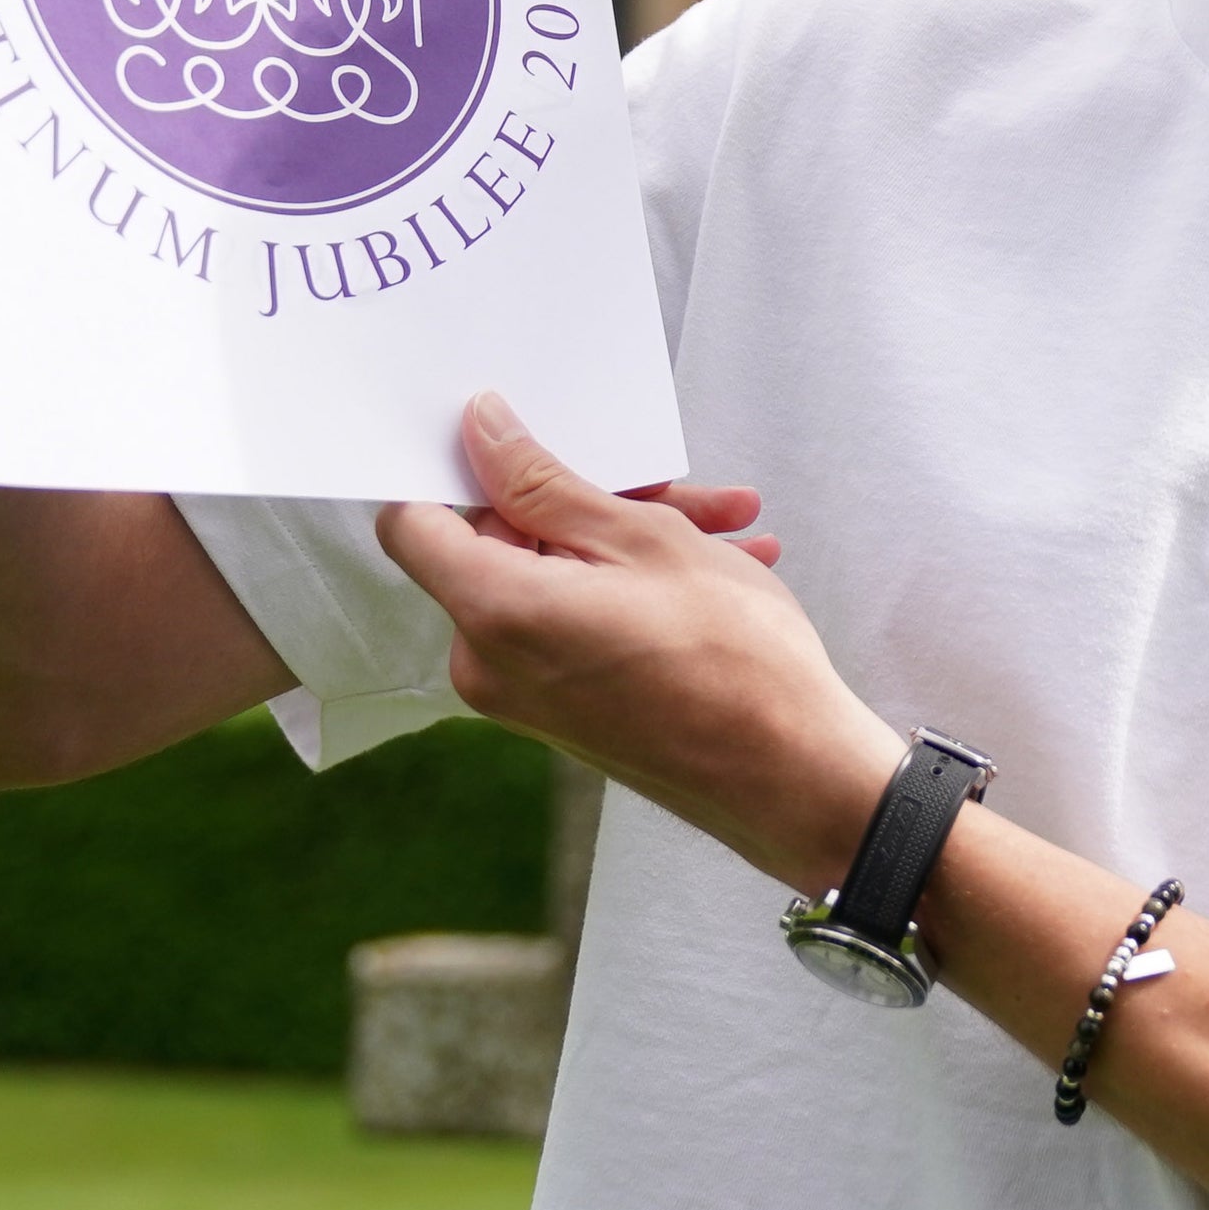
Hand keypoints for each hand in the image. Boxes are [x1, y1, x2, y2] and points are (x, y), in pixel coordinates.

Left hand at [378, 396, 899, 895]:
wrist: (794, 778)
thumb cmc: (733, 661)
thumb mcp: (643, 538)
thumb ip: (545, 481)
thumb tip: (481, 430)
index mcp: (494, 612)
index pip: (413, 522)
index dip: (460, 472)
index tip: (520, 442)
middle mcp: (490, 665)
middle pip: (507, 545)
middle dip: (592, 504)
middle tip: (675, 492)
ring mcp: (527, 697)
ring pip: (557, 580)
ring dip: (632, 542)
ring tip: (726, 528)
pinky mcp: (565, 712)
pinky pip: (578, 625)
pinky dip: (635, 592)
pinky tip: (722, 568)